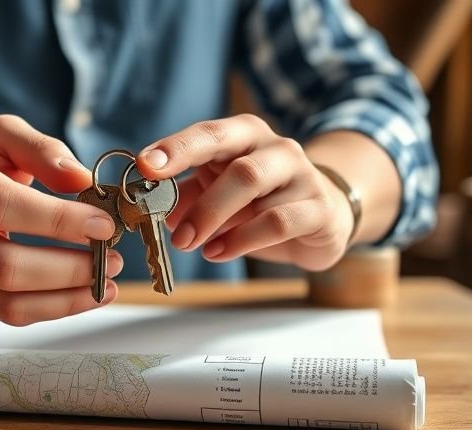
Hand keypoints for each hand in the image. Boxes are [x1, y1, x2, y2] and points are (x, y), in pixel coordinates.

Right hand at [0, 115, 121, 325]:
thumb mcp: (4, 133)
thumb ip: (44, 150)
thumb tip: (81, 180)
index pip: (2, 206)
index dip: (58, 220)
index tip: (103, 225)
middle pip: (4, 267)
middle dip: (69, 270)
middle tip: (112, 261)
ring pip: (6, 304)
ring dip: (64, 301)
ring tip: (104, 286)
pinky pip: (6, 313)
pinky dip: (50, 308)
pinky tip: (78, 292)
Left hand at [135, 114, 354, 270]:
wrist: (325, 213)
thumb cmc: (262, 199)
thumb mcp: (219, 191)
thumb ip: (189, 197)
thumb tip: (159, 214)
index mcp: (246, 135)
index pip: (209, 134)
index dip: (177, 148)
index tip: (146, 166)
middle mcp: (277, 149)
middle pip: (240, 167)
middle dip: (202, 203)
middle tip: (176, 235)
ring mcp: (302, 177)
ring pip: (256, 191)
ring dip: (217, 221)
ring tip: (192, 245)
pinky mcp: (318, 210)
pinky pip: (278, 222)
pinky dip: (243, 240)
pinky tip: (219, 252)